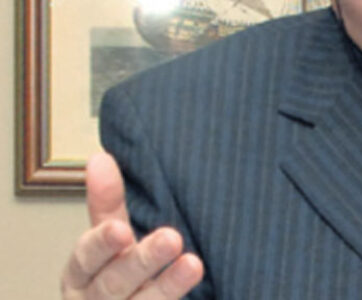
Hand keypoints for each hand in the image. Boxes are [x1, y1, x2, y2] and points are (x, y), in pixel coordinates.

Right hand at [61, 153, 203, 298]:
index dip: (102, 243)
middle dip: (142, 260)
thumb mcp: (109, 241)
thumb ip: (107, 205)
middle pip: (115, 282)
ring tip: (193, 264)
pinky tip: (198, 294)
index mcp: (82, 274)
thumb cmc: (113, 277)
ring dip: (167, 286)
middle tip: (171, 238)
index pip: (88, 255)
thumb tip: (100, 157)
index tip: (121, 229)